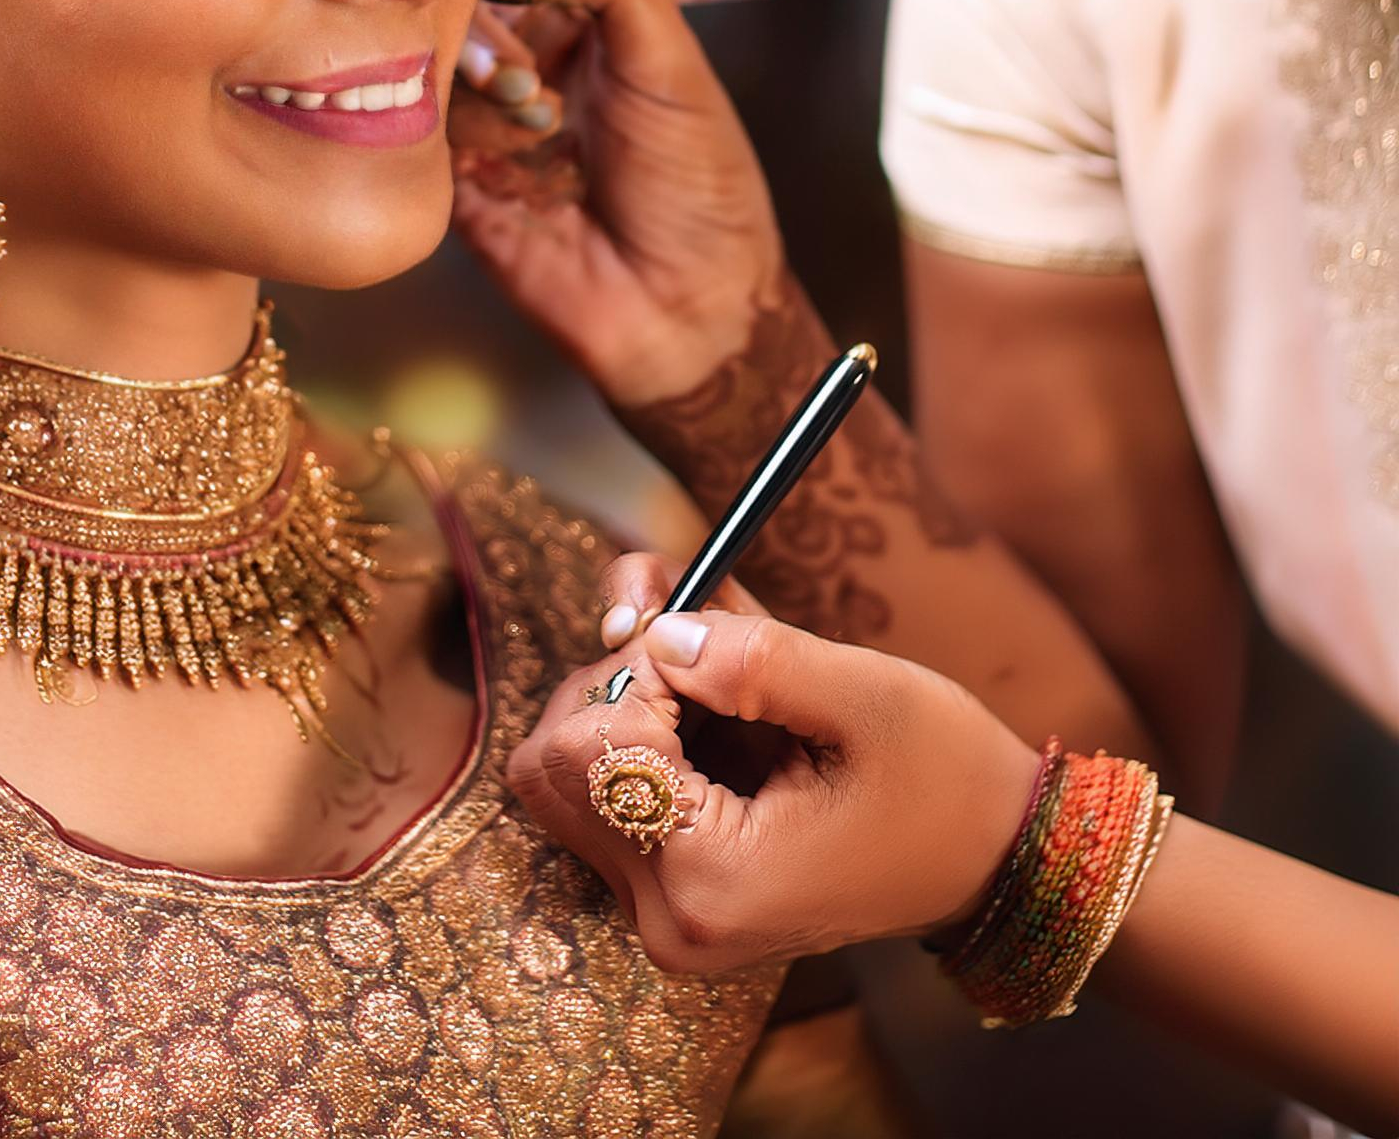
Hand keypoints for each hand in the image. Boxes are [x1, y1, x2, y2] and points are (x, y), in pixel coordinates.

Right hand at [447, 0, 783, 404]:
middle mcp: (534, 36)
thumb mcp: (677, 73)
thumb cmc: (701, 190)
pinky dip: (449, 122)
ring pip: (433, 36)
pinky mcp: (451, 164)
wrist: (684, 314)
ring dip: (475, 67)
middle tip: (514, 46)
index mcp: (595, 0)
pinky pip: (413, 115)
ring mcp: (486, 99)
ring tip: (533, 118)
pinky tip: (497, 159)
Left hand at [507, 571, 1040, 975]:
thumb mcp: (863, 695)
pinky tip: (709, 707)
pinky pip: (598, 791)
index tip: (710, 641)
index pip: (590, 744)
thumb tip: (652, 628)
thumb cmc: (944, 778)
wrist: (994, 861)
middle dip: (615, 679)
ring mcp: (660, 913)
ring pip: (560, 772)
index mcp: (711, 881)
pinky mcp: (666, 893)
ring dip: (620, 699)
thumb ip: (749, 655)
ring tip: (716, 674)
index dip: (640, 667)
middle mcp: (666, 916)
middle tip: (703, 648)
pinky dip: (634, 730)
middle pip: (551, 761)